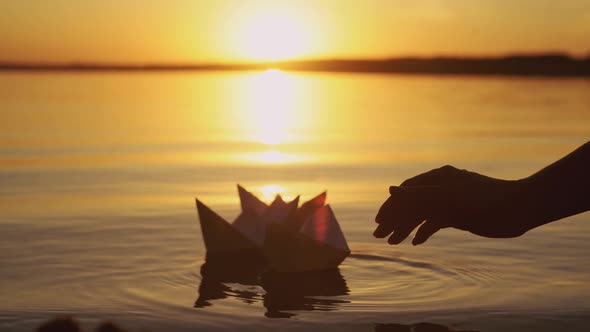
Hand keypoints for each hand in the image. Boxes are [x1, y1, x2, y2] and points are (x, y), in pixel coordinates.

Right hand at [374, 165, 529, 244]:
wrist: (519, 208)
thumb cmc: (484, 199)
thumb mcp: (448, 198)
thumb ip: (418, 196)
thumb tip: (390, 190)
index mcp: (438, 178)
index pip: (406, 192)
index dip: (390, 206)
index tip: (377, 222)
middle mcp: (441, 187)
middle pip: (412, 204)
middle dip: (395, 219)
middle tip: (378, 236)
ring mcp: (450, 201)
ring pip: (422, 214)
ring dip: (407, 227)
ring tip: (392, 242)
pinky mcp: (459, 214)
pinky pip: (436, 222)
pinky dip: (425, 231)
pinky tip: (416, 242)